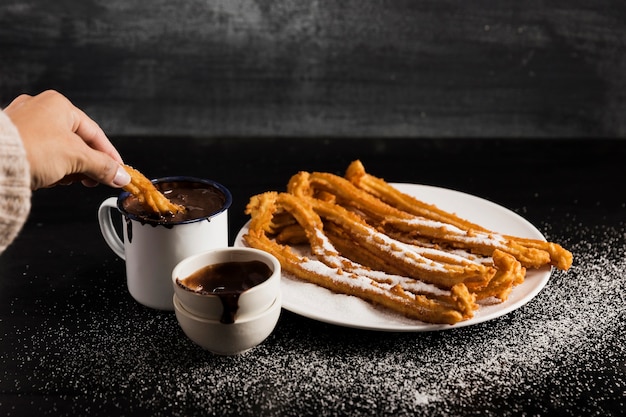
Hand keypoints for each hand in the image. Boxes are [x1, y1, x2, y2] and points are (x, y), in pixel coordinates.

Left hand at [4, 90, 130, 189]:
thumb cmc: (29, 149)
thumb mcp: (77, 158)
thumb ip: (103, 166)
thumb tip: (120, 175)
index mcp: (59, 104)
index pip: (95, 133)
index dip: (110, 156)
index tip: (118, 172)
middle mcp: (40, 109)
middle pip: (78, 143)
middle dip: (87, 165)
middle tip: (94, 180)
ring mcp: (25, 125)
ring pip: (60, 150)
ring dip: (68, 169)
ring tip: (66, 179)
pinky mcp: (14, 142)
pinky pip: (42, 156)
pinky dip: (50, 168)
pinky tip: (49, 178)